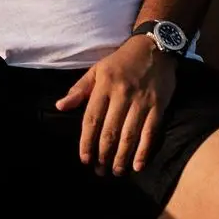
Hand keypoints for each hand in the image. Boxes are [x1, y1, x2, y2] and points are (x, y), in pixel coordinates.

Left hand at [54, 37, 177, 175]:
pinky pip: (150, 132)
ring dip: (121, 157)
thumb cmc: (121, 61)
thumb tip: (60, 106)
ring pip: (129, 135)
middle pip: (110, 131)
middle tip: (100, 171)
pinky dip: (143, 151)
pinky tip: (137, 165)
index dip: (87, 142)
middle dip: (103, 154)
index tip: (84, 159)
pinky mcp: (158, 106)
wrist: (153, 47)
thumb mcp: (96, 70)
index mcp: (103, 86)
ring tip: (116, 171)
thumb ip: (79, 90)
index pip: (91, 119)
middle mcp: (122, 95)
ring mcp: (141, 101)